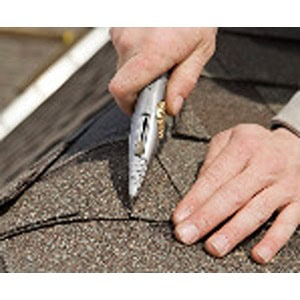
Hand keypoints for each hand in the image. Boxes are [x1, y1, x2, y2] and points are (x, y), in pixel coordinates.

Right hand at [109, 27, 216, 114]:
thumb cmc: (195, 12)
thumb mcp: (200, 50)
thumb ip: (184, 82)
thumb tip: (172, 106)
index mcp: (152, 51)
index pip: (122, 90)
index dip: (128, 105)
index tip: (139, 109)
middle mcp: (130, 41)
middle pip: (123, 81)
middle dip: (139, 87)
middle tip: (159, 80)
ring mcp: (121, 31)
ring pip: (123, 67)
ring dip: (138, 70)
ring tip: (159, 57)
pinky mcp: (119, 26)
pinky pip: (124, 51)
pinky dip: (136, 55)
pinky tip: (152, 45)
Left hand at [173, 124, 299, 263]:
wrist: (298, 143)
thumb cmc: (257, 144)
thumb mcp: (231, 138)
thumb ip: (212, 160)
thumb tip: (195, 190)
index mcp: (243, 146)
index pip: (214, 177)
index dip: (195, 199)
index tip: (179, 217)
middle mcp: (264, 165)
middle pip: (232, 196)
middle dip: (207, 218)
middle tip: (187, 235)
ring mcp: (283, 185)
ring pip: (256, 211)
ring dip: (233, 232)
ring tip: (214, 247)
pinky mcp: (299, 201)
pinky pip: (286, 224)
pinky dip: (272, 240)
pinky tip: (257, 254)